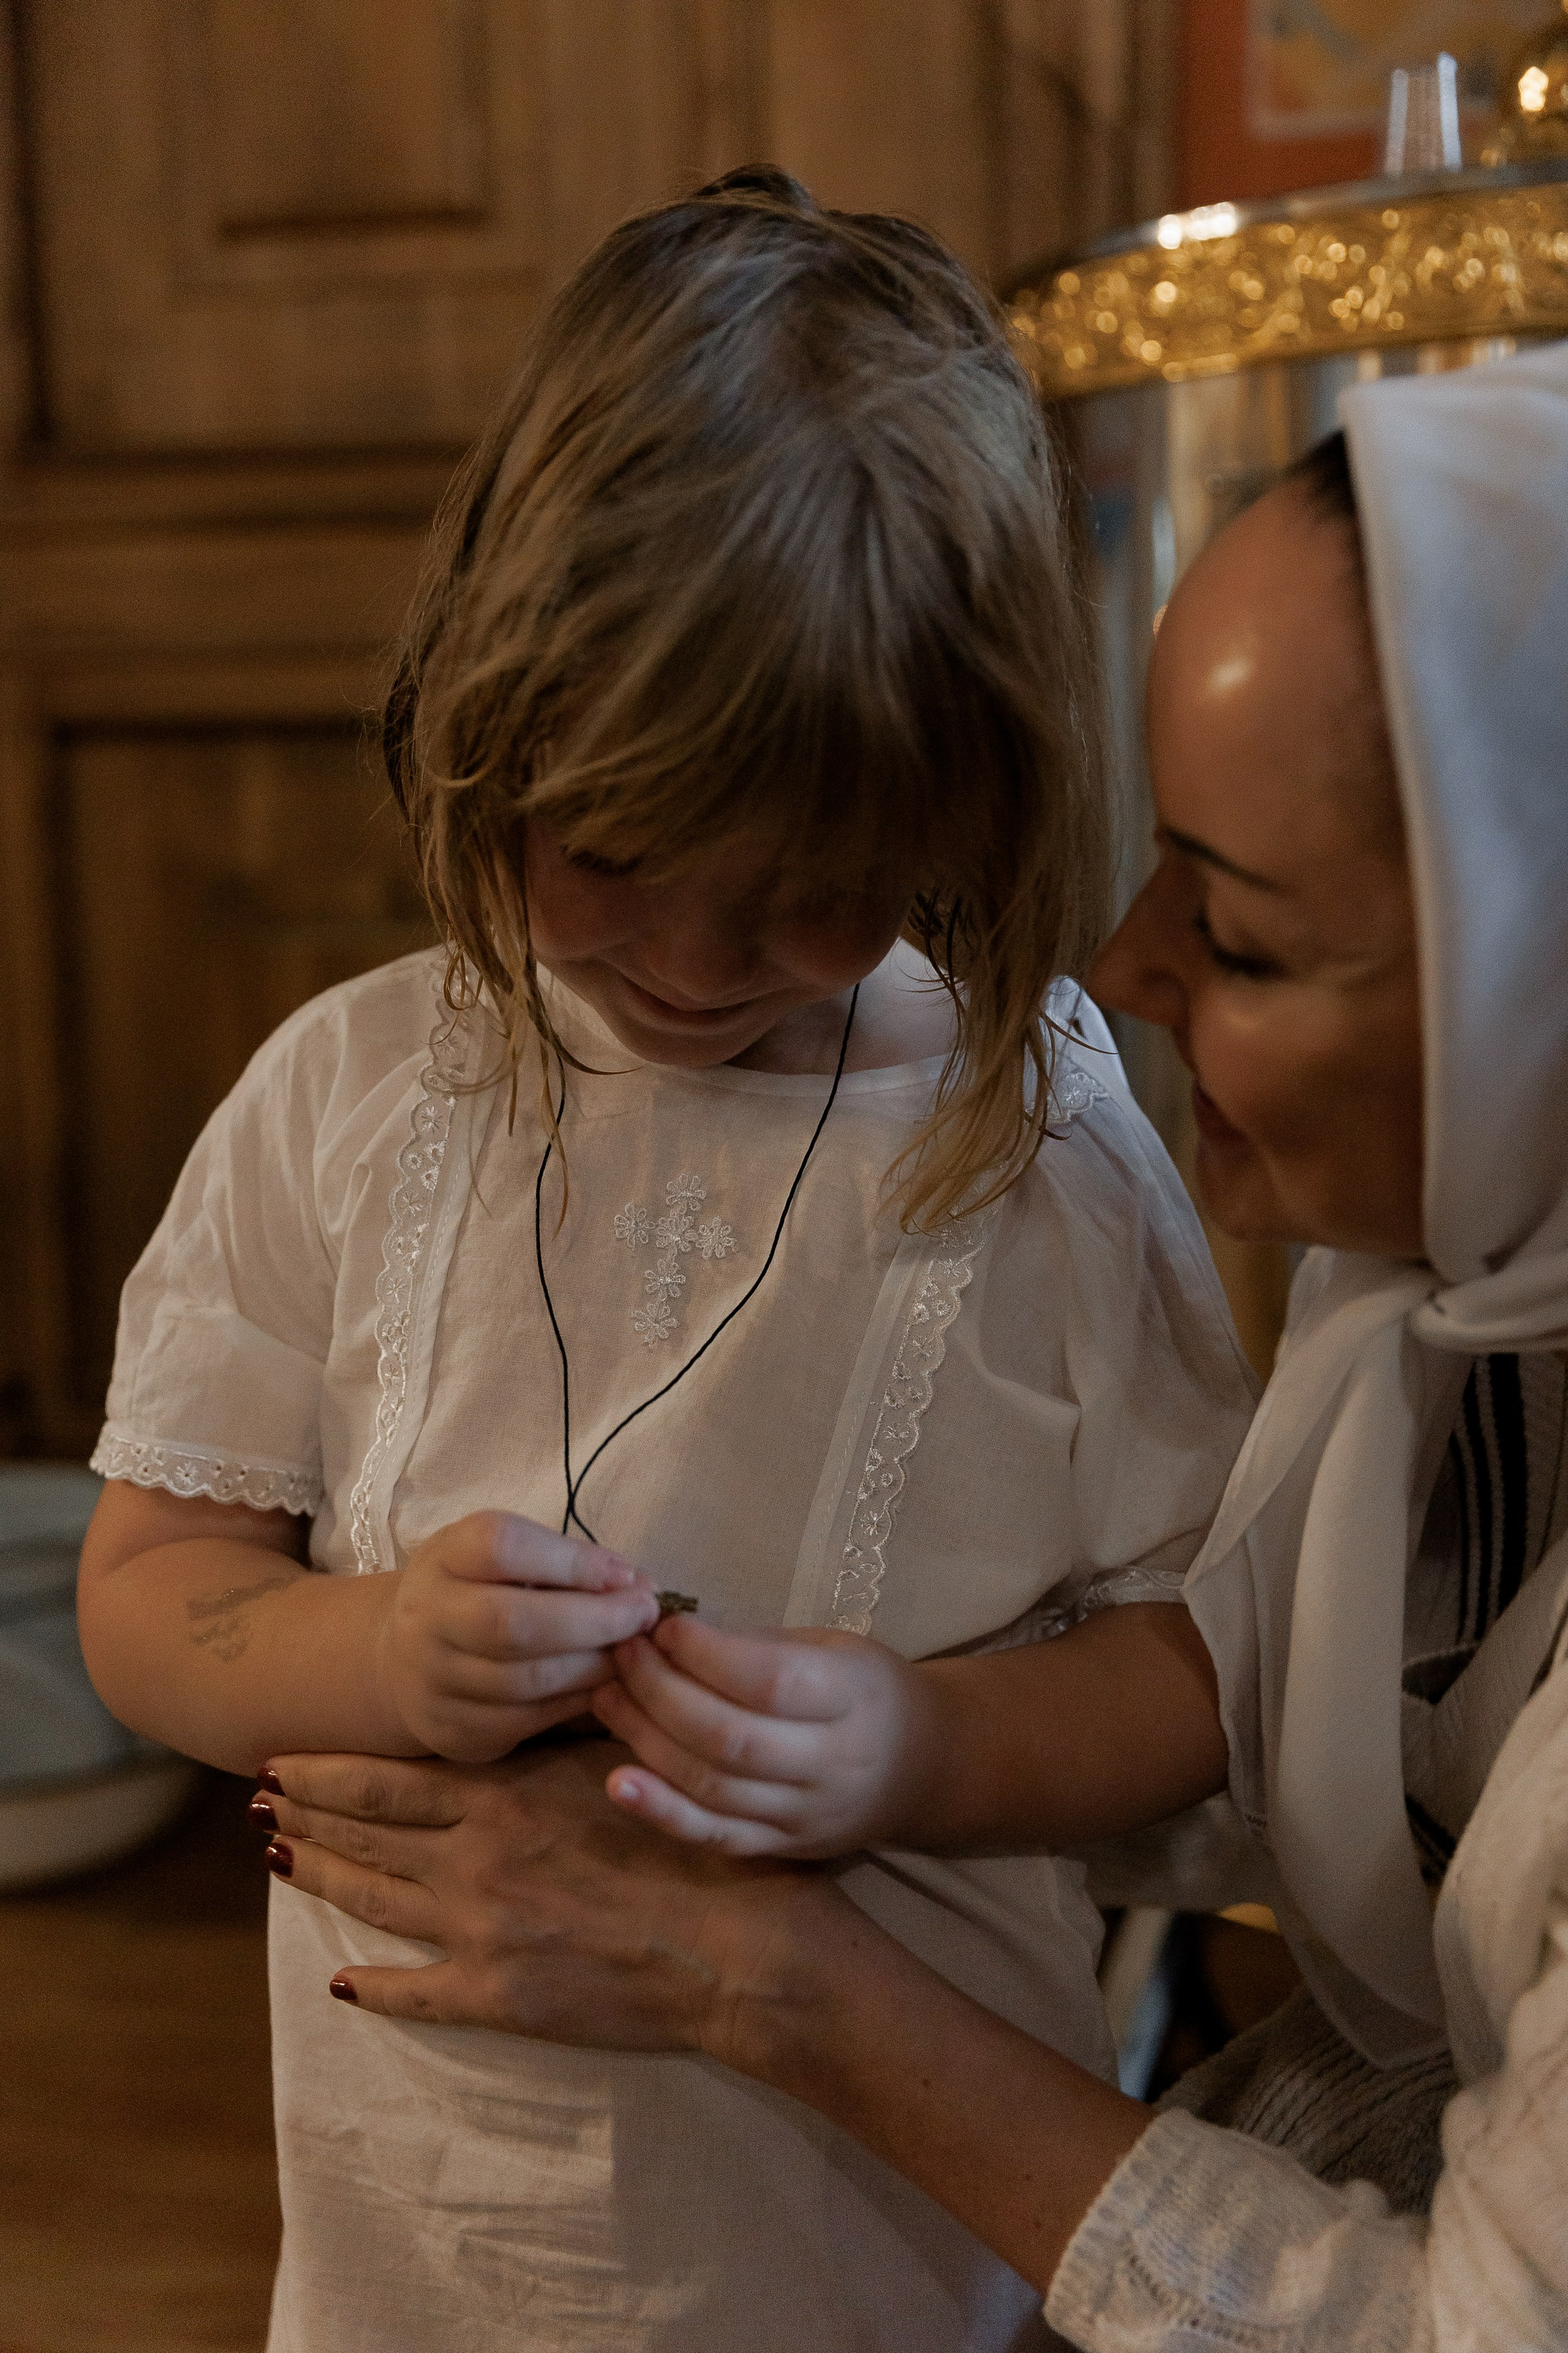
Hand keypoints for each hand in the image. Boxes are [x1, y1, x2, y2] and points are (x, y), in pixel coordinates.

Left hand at [257, 1741, 834, 2063]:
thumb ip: (563, 1731)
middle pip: (369, 1831)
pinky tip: (337, 1980)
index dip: (328, 1769)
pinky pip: (416, 1991)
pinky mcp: (499, 1997)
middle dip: (308, 1812)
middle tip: (256, 1801)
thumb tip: (535, 1683)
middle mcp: (474, 1859)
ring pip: (378, 1899)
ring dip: (324, 1876)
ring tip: (278, 1858)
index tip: (280, 1756)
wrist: (735, 1950)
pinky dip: (372, 1985)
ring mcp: (479, 1932)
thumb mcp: (622, 1762)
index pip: (390, 1779)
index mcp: (503, 1798)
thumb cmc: (693, 1846)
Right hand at [371, 1513, 660, 1761]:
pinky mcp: (456, 1731)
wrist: (404, 1662)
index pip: (501, 1548)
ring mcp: (436, 1679)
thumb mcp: (507, 1560)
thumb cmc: (476, 1594)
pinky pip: (528, 1720)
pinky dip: (577, 1701)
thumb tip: (641, 1586)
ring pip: (526, 1680)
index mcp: (444, 1558)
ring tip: (636, 1653)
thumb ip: (566, 1564)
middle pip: (513, 1623)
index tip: (625, 1575)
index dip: (572, 1561)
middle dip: (594, 1620)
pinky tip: (607, 1685)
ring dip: (595, 1666)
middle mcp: (429, 1617)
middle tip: (645, 1615)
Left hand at [590, 1618, 940, 1856]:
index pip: (769, 1683)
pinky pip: (716, 1837)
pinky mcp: (782, 1850)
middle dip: (660, 1693)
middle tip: (621, 1654)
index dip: (705, 1655)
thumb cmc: (865, 1690)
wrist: (921, 1768)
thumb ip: (757, 1645)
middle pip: (729, 1738)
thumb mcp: (832, 1647)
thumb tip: (670, 1635)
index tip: (662, 1626)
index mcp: (849, 1697)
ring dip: (647, 1741)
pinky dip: (662, 1813)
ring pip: (713, 1788)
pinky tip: (619, 1783)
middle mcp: (830, 1763)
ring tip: (605, 1697)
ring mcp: (804, 1815)